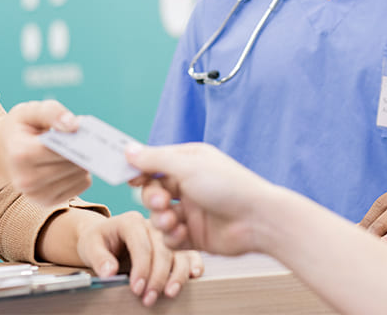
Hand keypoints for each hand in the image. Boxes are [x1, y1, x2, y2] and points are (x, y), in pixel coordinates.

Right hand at [0, 100, 90, 204]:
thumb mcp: (30, 111)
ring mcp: (36, 195)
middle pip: (71, 164)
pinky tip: (71, 162)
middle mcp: (26, 180)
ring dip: (83, 161)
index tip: (85, 129)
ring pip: (80, 176)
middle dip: (82, 149)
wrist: (5, 152)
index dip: (76, 139)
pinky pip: (82, 185)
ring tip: (74, 149)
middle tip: (85, 137)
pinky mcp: (47, 202)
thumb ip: (52, 112)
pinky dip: (81, 173)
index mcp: (21, 154)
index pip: (58, 149)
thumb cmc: (21, 128)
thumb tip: (75, 126)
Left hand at [74, 211, 202, 306]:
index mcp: (131, 221)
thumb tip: (109, 271)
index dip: (141, 268)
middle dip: (157, 277)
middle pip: (163, 249)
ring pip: (179, 252)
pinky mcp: (174, 246)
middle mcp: (152, 225)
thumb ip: (98, 258)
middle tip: (148, 298)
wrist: (105, 237)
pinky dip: (193, 264)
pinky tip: (193, 277)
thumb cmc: (98, 240)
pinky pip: (189, 252)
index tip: (136, 289)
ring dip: (177, 275)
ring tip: (169, 294)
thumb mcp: (90, 246)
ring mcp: (165, 235)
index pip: (141, 243)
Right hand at [126, 143, 277, 256]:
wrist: (258, 220)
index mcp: (189, 162)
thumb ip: (154, 159)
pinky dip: (171, 236)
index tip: (128, 178)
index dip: (139, 170)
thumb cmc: (229, 186)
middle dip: (151, 197)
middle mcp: (189, 185)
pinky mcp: (195, 235)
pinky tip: (181, 233)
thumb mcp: (187, 166)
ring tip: (171, 220)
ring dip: (160, 218)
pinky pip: (170, 237)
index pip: (154, 163)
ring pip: (159, 215)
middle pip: (153, 191)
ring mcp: (192, 211)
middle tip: (159, 202)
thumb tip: (128, 149)